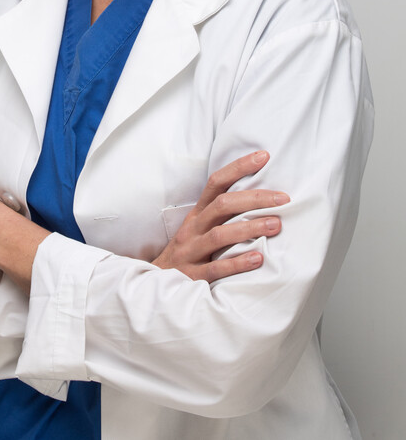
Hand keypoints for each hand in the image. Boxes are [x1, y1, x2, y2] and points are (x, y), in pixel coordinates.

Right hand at [152, 151, 288, 281]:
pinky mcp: (192, 276)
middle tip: (283, 198)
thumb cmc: (187, 252)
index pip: (216, 183)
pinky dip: (237, 263)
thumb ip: (222, 215)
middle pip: (222, 206)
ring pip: (220, 235)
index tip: (264, 157)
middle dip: (254, 199)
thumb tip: (260, 198)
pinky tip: (258, 259)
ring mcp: (191, 251)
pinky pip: (215, 268)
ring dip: (249, 228)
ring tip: (276, 225)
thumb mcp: (198, 228)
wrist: (155, 283)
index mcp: (197, 214)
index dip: (239, 168)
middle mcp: (193, 228)